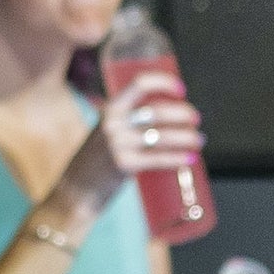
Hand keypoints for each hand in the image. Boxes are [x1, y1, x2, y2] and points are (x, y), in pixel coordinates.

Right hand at [77, 64, 204, 188]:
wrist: (75, 190)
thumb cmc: (97, 161)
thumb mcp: (106, 132)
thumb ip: (128, 123)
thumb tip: (167, 119)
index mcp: (110, 109)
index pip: (140, 84)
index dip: (164, 82)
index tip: (181, 90)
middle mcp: (113, 123)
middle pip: (158, 111)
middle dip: (183, 114)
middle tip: (196, 120)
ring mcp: (118, 144)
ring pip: (163, 136)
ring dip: (187, 137)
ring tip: (199, 141)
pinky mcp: (124, 165)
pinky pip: (159, 158)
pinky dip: (178, 157)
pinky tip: (190, 158)